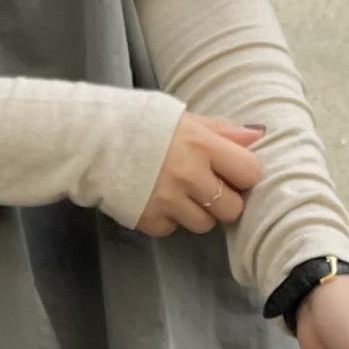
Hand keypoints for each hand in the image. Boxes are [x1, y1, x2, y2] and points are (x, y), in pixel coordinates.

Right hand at [133, 113, 263, 236]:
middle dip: (223, 200)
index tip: (231, 173)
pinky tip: (154, 199)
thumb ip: (222, 131)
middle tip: (205, 187)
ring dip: (196, 212)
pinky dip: (167, 219)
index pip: (249, 172)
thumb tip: (257, 136)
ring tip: (178, 193)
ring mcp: (168, 200)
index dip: (243, 175)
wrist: (90, 139)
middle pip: (232, 208)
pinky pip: (172, 229)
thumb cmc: (142, 125)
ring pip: (204, 224)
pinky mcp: (149, 219)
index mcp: (201, 144)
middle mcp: (188, 174)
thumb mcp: (184, 119)